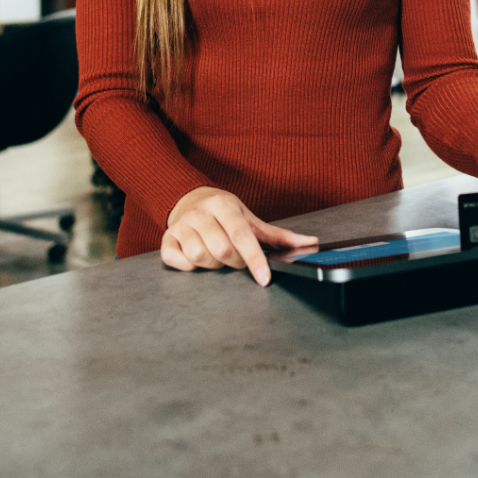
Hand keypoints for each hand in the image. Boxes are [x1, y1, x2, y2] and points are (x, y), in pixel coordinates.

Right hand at [163, 187, 318, 285]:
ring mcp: (180, 226)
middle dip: (234, 262)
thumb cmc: (223, 213)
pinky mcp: (166, 240)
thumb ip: (279, 236)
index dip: (254, 259)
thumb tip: (311, 243)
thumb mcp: (250, 219)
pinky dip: (189, 267)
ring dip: (213, 265)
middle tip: (236, 259)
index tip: (264, 278)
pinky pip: (177, 261)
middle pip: (222, 250)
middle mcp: (200, 213)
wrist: (188, 198)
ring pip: (200, 257)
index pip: (241, 235)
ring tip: (216, 256)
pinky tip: (196, 259)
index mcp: (223, 205)